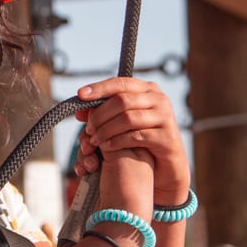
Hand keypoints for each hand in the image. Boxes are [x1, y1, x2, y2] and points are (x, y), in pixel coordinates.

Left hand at [76, 78, 189, 207]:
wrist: (165, 163)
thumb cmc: (141, 138)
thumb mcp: (123, 122)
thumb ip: (103, 114)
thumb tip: (79, 113)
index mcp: (147, 89)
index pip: (119, 83)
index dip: (99, 88)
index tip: (80, 95)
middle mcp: (159, 99)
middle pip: (122, 101)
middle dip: (100, 115)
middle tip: (87, 128)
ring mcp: (165, 117)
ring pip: (128, 118)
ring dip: (106, 129)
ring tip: (94, 140)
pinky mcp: (167, 136)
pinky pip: (136, 136)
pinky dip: (117, 141)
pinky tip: (106, 147)